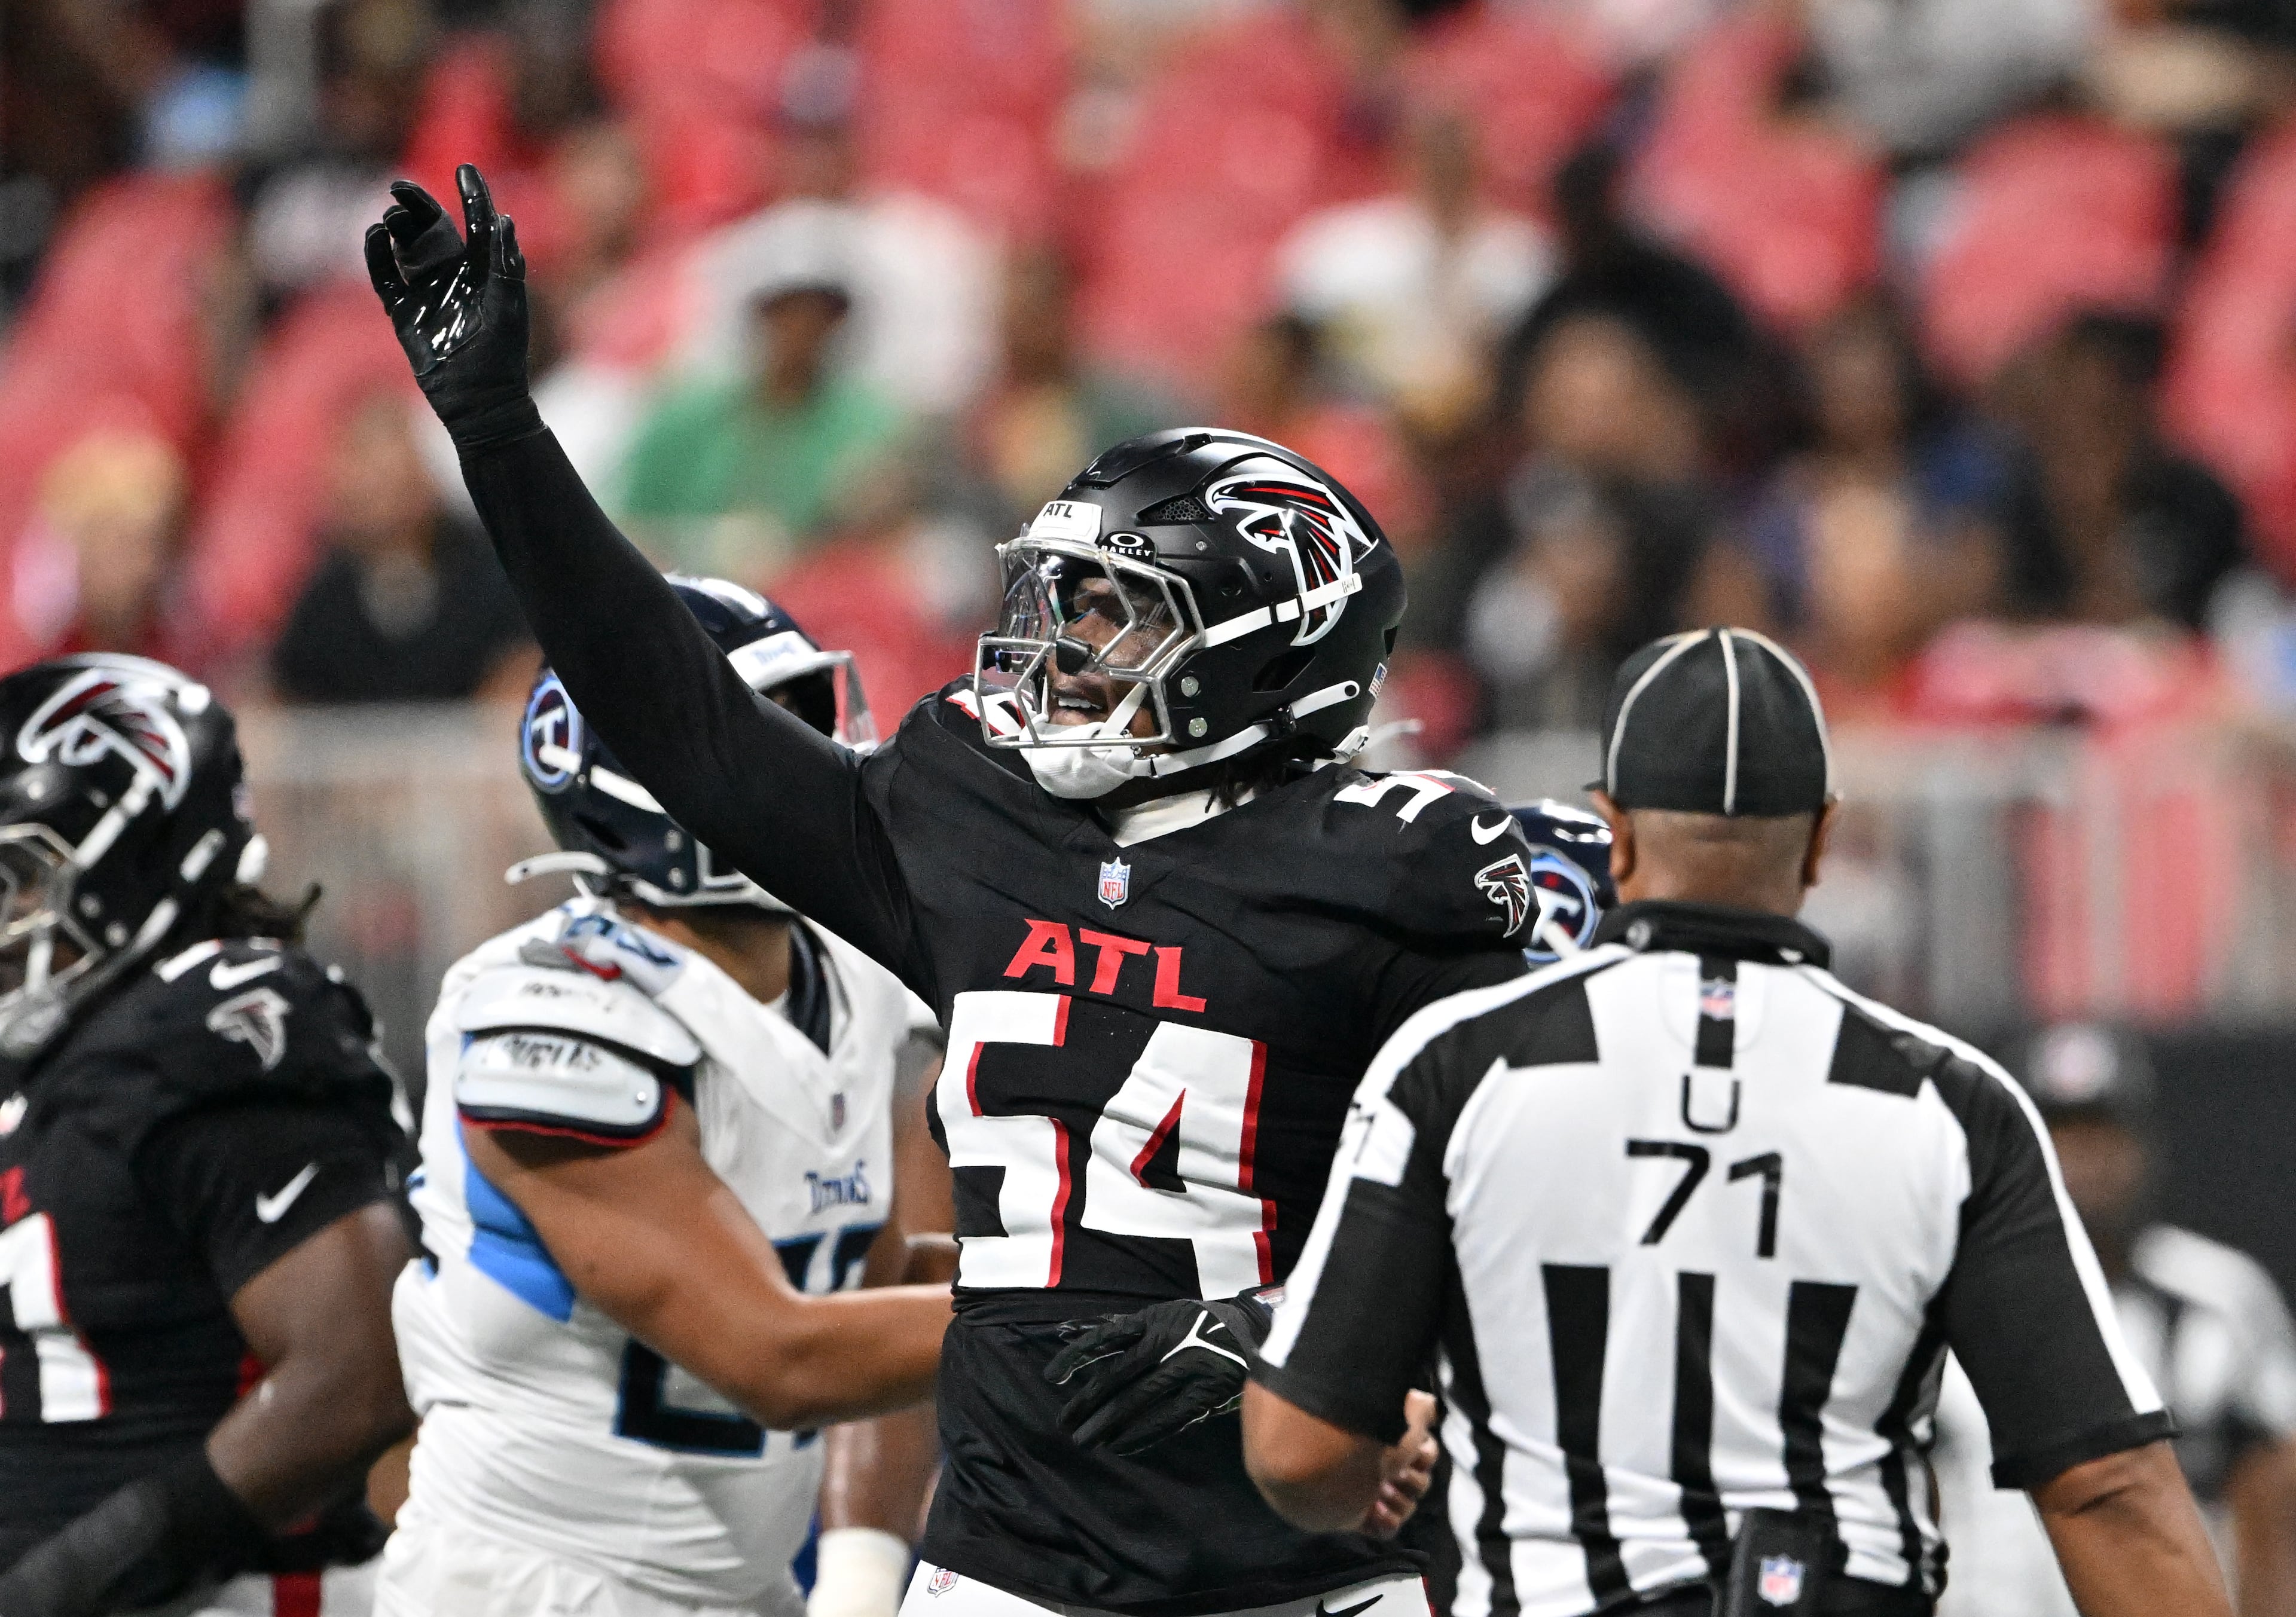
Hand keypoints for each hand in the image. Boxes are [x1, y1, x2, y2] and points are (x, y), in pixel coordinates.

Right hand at [364, 163, 539, 448]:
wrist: (478, 400)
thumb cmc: (502, 356)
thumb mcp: (509, 308)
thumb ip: (505, 265)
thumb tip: (503, 220)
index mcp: (484, 271)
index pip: (477, 224)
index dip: (472, 195)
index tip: (466, 168)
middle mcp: (454, 276)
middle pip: (432, 228)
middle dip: (416, 204)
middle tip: (400, 187)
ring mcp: (427, 292)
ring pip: (405, 247)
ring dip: (396, 226)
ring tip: (390, 217)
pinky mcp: (404, 311)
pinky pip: (384, 276)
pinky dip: (376, 255)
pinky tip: (375, 236)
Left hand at [1043, 1294, 1272, 1455]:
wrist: (1251, 1331)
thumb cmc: (1196, 1325)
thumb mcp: (1161, 1316)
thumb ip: (1122, 1328)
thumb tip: (1067, 1331)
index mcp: (1154, 1320)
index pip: (1107, 1336)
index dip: (1078, 1355)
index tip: (1052, 1377)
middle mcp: (1168, 1340)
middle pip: (1118, 1375)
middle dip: (1088, 1402)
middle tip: (1065, 1424)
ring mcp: (1188, 1367)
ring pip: (1138, 1399)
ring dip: (1108, 1423)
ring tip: (1086, 1441)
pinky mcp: (1207, 1392)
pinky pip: (1168, 1418)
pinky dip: (1141, 1434)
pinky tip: (1119, 1445)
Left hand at [1362, 1390, 1437, 1537]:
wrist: (1323, 1463)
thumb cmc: (1364, 1437)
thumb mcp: (1397, 1414)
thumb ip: (1419, 1408)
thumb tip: (1428, 1404)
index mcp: (1393, 1442)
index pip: (1427, 1454)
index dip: (1424, 1457)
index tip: (1414, 1453)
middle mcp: (1386, 1467)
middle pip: (1421, 1484)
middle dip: (1410, 1480)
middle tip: (1392, 1475)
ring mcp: (1374, 1492)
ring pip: (1407, 1506)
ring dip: (1398, 1501)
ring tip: (1379, 1493)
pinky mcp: (1363, 1516)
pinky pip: (1390, 1528)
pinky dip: (1385, 1521)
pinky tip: (1372, 1511)